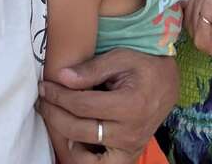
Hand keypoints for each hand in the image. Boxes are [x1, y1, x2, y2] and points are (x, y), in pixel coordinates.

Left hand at [38, 49, 176, 161]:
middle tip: (43, 99)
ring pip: (84, 157)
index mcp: (130, 105)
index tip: (45, 86)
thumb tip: (61, 77)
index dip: (58, 95)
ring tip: (55, 119)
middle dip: (54, 114)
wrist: (167, 83)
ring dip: (64, 139)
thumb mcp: (120, 57)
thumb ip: (91, 69)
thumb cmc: (143, 65)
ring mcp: (129, 148)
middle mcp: (130, 132)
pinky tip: (72, 136)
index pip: (82, 106)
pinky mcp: (128, 156)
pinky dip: (81, 156)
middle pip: (79, 130)